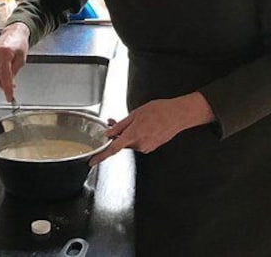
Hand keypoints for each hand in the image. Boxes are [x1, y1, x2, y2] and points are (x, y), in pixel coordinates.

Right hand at [0, 22, 29, 100]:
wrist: (14, 33)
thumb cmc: (19, 44)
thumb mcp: (21, 60)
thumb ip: (14, 73)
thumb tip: (9, 85)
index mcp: (5, 53)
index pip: (5, 76)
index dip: (7, 88)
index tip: (9, 96)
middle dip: (1, 85)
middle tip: (9, 88)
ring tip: (6, 70)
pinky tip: (0, 66)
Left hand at [89, 92, 214, 165]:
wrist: (178, 115)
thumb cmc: (159, 111)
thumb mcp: (135, 114)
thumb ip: (120, 125)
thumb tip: (108, 133)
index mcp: (133, 135)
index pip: (112, 149)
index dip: (101, 156)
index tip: (92, 161)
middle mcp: (140, 144)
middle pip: (121, 143)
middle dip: (116, 135)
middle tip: (113, 122)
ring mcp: (146, 147)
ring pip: (129, 143)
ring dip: (127, 134)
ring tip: (133, 120)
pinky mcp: (151, 147)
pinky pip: (138, 143)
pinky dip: (136, 136)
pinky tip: (143, 126)